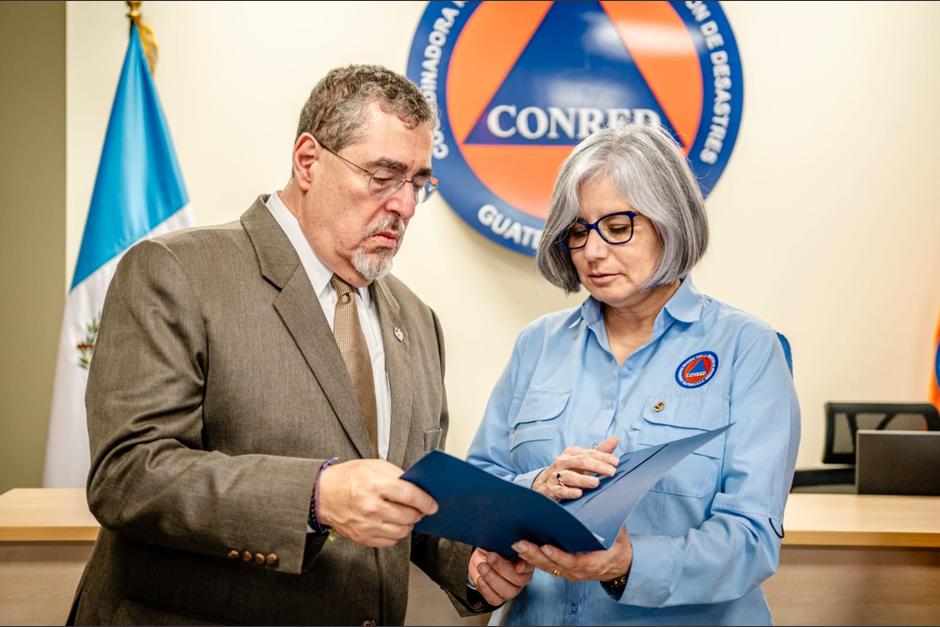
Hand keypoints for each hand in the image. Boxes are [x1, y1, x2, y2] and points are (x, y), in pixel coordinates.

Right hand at [317, 459, 436, 547]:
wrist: (321, 494)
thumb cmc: (347, 478)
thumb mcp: (373, 466)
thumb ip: (397, 475)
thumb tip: (417, 487)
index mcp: (375, 485)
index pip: (411, 496)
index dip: (426, 501)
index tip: (432, 504)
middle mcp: (371, 507)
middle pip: (409, 516)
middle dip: (418, 512)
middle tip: (417, 508)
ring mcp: (367, 525)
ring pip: (402, 531)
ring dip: (408, 524)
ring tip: (404, 515)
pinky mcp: (363, 538)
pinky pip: (389, 542)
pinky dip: (395, 533)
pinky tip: (390, 523)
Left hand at [469, 547, 532, 605]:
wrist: (481, 559)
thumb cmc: (492, 548)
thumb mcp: (496, 541)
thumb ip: (500, 541)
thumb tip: (496, 540)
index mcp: (525, 561)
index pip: (530, 565)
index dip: (524, 566)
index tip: (516, 564)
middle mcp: (522, 577)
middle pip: (519, 580)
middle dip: (502, 568)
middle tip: (490, 556)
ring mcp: (512, 589)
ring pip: (508, 592)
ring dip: (492, 579)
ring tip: (482, 567)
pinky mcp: (500, 597)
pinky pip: (495, 599)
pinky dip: (486, 589)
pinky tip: (480, 579)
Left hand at [512, 527, 631, 581]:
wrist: (619, 566)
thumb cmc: (617, 548)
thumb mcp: (618, 536)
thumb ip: (609, 522)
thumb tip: (603, 502)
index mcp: (591, 563)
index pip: (571, 561)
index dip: (558, 555)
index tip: (545, 547)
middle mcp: (576, 571)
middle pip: (552, 565)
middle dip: (534, 555)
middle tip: (519, 543)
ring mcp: (568, 572)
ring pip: (545, 566)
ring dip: (529, 556)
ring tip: (515, 544)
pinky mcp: (562, 570)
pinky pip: (545, 566)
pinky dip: (532, 558)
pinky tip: (521, 549)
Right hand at [531, 435, 618, 500]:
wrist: (544, 484)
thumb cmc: (569, 470)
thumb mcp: (582, 460)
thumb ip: (599, 452)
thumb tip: (615, 439)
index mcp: (571, 453)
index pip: (589, 453)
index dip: (603, 457)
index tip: (616, 462)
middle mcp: (563, 462)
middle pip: (580, 462)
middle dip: (597, 466)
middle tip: (611, 472)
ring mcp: (555, 476)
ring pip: (569, 476)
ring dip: (583, 479)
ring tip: (596, 482)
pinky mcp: (551, 489)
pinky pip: (560, 490)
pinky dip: (569, 492)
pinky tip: (579, 494)